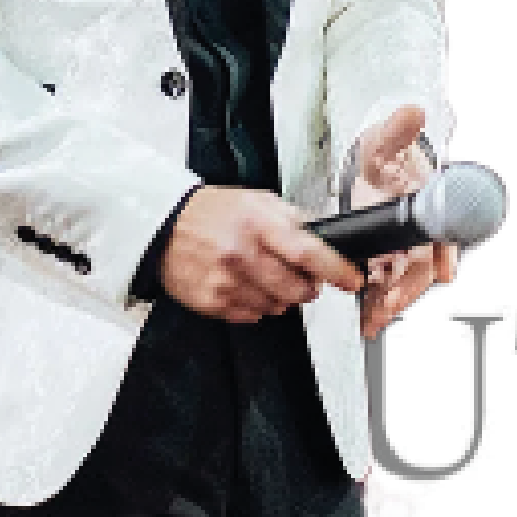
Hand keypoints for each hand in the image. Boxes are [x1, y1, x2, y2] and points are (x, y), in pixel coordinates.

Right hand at [159, 185, 363, 324]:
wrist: (164, 226)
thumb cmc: (214, 211)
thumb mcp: (257, 200)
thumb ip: (292, 219)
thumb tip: (324, 238)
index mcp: (258, 224)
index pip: (308, 252)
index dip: (336, 270)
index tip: (351, 280)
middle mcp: (241, 254)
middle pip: (295, 288)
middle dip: (309, 288)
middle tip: (305, 279)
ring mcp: (225, 282)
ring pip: (276, 306)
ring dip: (283, 298)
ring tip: (267, 278)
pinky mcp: (211, 302)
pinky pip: (250, 316)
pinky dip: (257, 306)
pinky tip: (247, 286)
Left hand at [351, 103, 459, 337]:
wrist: (379, 168)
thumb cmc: (389, 156)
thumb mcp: (388, 141)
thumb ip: (398, 130)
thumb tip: (411, 114)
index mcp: (430, 204)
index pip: (445, 232)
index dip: (442, 254)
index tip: (441, 271)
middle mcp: (424, 230)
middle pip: (424, 266)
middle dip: (408, 289)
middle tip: (389, 305)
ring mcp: (407, 246)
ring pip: (407, 281)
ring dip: (392, 301)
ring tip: (374, 320)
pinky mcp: (389, 258)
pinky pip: (388, 284)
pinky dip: (378, 302)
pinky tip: (368, 317)